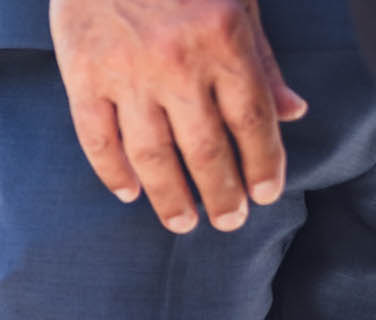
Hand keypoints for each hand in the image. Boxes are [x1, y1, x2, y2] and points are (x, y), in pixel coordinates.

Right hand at [51, 0, 306, 232]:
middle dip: (222, 193)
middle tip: (230, 221)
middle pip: (205, 149)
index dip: (262, 164)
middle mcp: (177, 63)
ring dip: (171, 198)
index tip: (266, 193)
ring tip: (183, 223)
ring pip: (152, 156)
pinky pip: (98, 140)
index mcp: (224, 39)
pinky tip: (129, 193)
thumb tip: (292, 112)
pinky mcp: (83, 75)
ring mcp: (127, 73)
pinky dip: (113, 173)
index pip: (252, 120)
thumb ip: (262, 58)